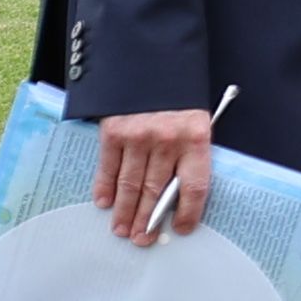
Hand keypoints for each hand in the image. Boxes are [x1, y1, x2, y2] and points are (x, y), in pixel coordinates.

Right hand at [96, 108, 215, 244]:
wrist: (153, 61)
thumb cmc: (179, 97)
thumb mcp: (196, 121)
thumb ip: (189, 153)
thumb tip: (179, 195)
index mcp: (196, 138)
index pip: (194, 186)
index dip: (188, 212)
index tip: (182, 229)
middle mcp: (167, 140)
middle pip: (157, 190)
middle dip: (149, 219)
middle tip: (143, 239)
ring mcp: (138, 136)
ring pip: (131, 184)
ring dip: (125, 211)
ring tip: (122, 230)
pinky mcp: (114, 131)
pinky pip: (109, 166)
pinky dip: (105, 187)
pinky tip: (105, 203)